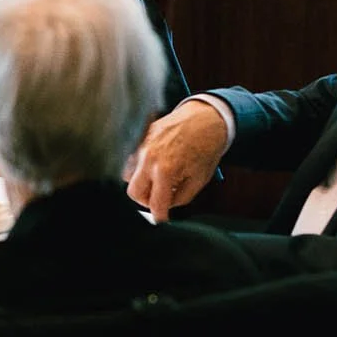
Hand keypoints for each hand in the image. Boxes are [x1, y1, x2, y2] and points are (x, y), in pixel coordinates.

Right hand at [126, 99, 230, 221]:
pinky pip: (134, 158)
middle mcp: (149, 158)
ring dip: (142, 182)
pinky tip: (158, 163)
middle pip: (134, 192)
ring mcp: (142, 146)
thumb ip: (181, 197)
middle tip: (159, 199)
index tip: (161, 218)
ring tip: (159, 179)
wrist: (206, 118)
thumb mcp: (200, 179)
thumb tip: (167, 205)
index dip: (159, 215)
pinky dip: (143, 166)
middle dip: (146, 201)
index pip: (154, 203)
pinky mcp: (142, 137)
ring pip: (129, 175)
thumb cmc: (206, 147)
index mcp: (165, 171)